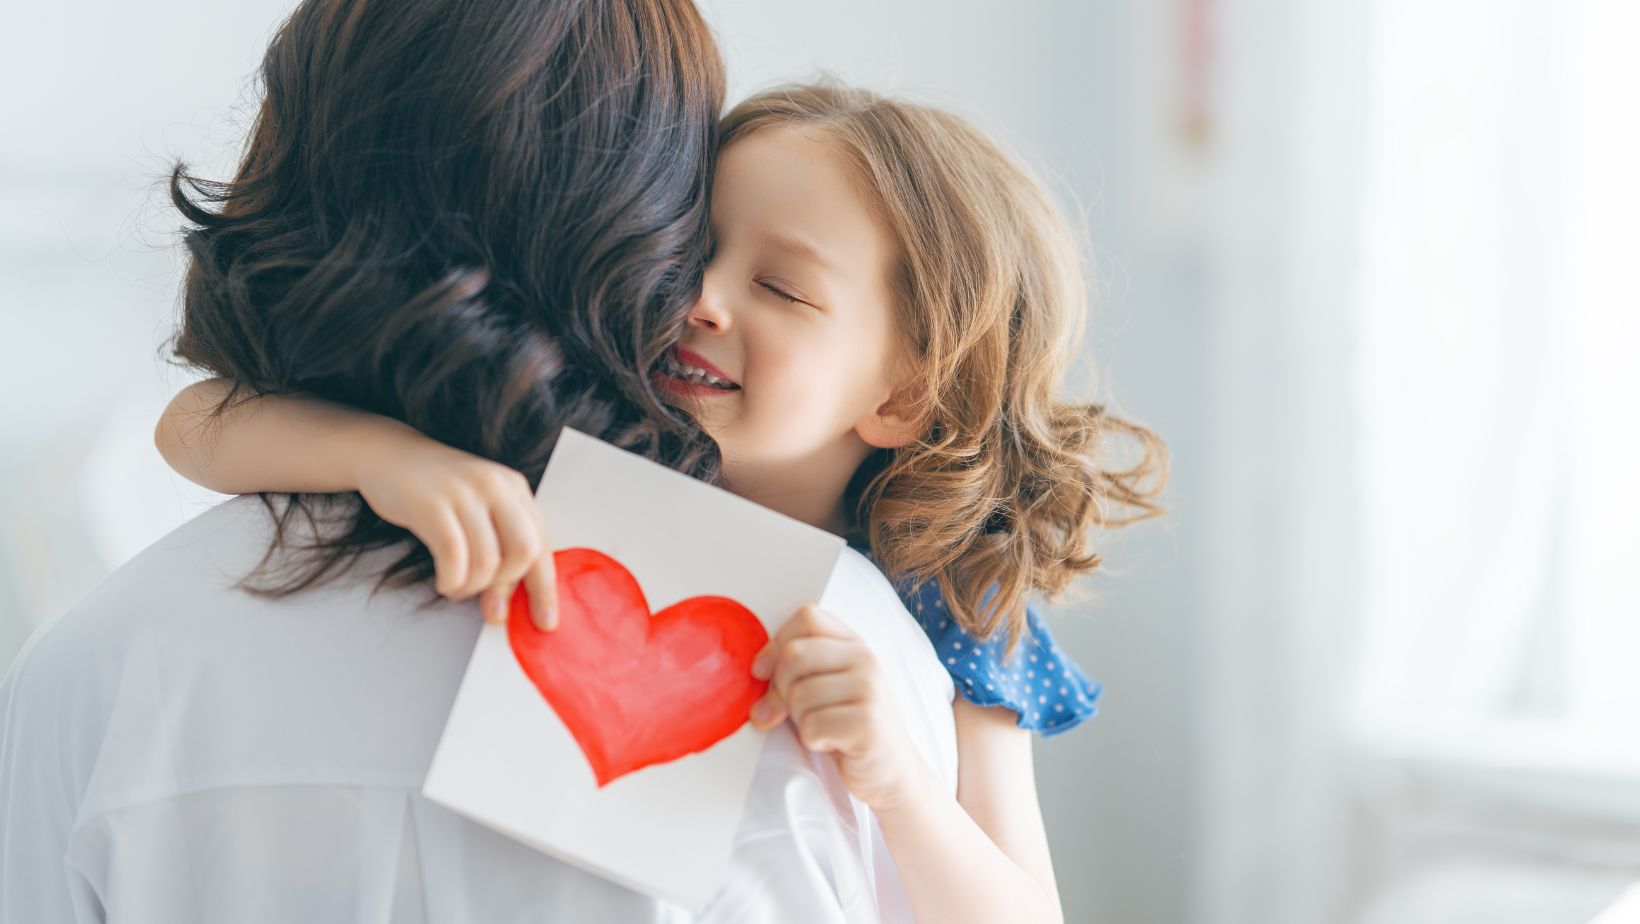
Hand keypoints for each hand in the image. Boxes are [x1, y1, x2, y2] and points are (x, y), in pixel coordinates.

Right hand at [353, 427, 557, 628]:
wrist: (389, 455)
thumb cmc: (438, 492)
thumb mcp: (480, 509)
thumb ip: (500, 545)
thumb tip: (508, 603)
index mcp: (515, 489)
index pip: (541, 544)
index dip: (545, 588)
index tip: (545, 622)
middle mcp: (496, 487)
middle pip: (524, 551)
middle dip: (507, 587)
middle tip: (490, 605)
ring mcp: (464, 493)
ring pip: (487, 561)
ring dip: (472, 588)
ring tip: (457, 587)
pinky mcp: (433, 504)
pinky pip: (454, 558)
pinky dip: (451, 581)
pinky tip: (445, 582)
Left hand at [749, 605, 922, 811]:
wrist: (891, 770)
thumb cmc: (849, 726)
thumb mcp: (826, 686)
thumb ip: (796, 669)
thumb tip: (756, 672)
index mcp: (853, 644)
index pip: (807, 616)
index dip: (775, 643)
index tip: (763, 671)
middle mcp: (865, 660)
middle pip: (794, 655)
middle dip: (781, 689)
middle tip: (794, 711)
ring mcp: (870, 690)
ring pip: (798, 695)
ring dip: (800, 721)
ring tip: (823, 727)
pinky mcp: (867, 724)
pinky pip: (811, 726)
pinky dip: (813, 740)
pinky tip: (833, 742)